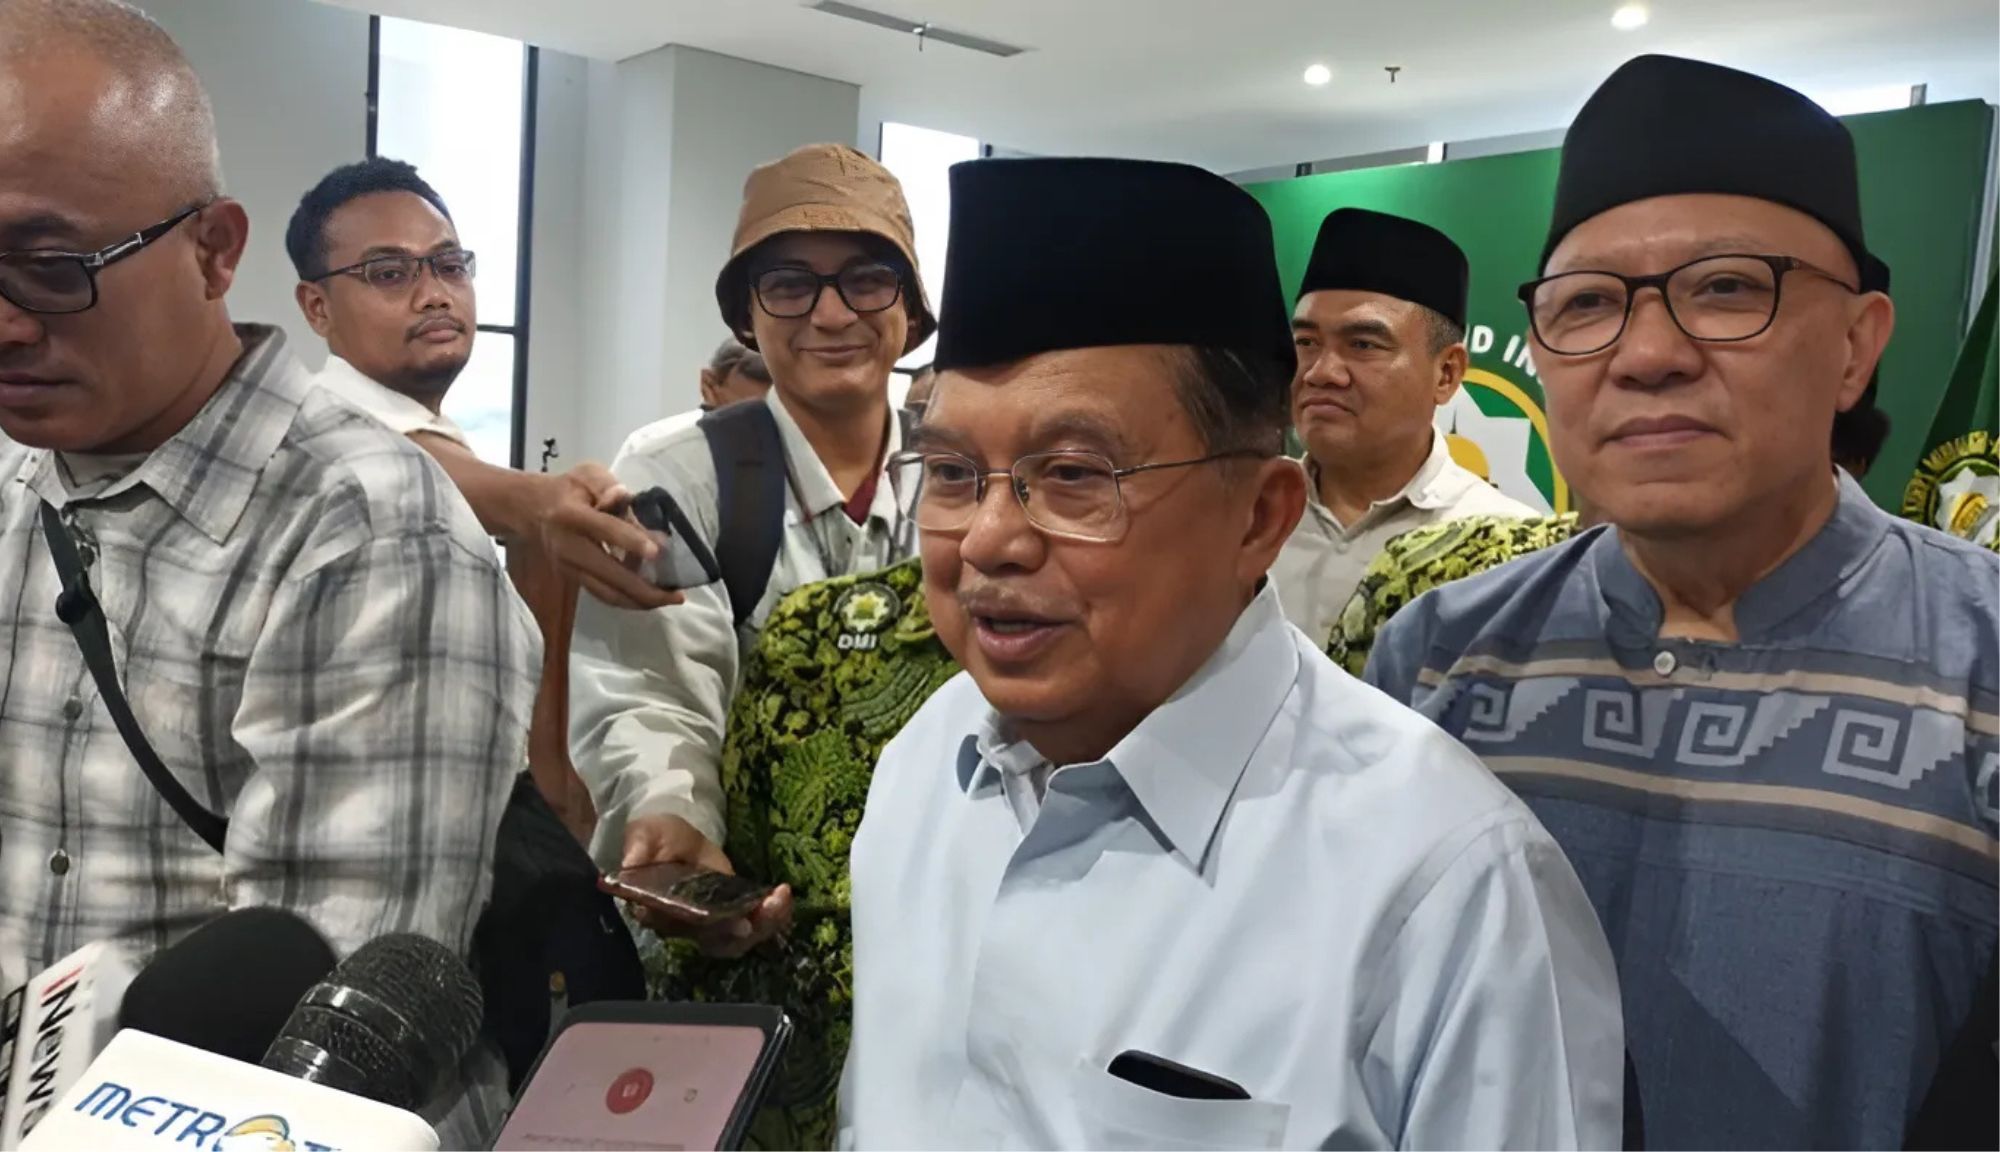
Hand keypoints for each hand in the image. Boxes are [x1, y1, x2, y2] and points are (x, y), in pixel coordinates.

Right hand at [522, 465, 681, 610]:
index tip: (658, 551)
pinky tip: (651, 597)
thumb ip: (608, 486)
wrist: (533, 510)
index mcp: (571, 514)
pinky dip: (629, 600)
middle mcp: (569, 546)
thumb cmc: (568, 489)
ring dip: (640, 601)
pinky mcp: (575, 579)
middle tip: (677, 594)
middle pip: (609, 574)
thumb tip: (624, 497)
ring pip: (607, 593)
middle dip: (644, 589)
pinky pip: (604, 594)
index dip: (630, 540)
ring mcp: (570, 567)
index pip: (603, 529)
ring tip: (669, 599)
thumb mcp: (588, 474)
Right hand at [618, 815, 792, 956]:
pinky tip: (784, 895)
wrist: (669, 836)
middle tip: (768, 909)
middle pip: (716, 943)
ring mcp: (710, 922)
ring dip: (765, 925)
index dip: (711, 928)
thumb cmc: (652, 837)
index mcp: (659, 910)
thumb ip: (637, 850)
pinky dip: (772, 916)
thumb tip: (632, 865)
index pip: (683, 927)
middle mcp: (684, 925)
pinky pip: (752, 924)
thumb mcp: (642, 836)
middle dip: (747, 931)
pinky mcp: (730, 911)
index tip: (739, 922)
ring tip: (781, 899)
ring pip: (737, 939)